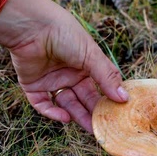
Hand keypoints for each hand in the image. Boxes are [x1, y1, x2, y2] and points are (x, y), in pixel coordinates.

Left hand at [1, 0, 128, 132]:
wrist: (31, 26)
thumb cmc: (63, 33)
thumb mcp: (90, 54)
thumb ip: (107, 77)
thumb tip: (125, 98)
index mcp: (84, 64)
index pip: (98, 87)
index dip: (107, 100)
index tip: (118, 115)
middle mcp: (68, 73)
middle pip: (83, 98)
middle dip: (93, 113)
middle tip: (104, 130)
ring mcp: (51, 80)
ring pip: (65, 103)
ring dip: (76, 115)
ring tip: (89, 128)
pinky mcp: (33, 85)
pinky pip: (43, 103)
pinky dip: (52, 112)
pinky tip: (64, 117)